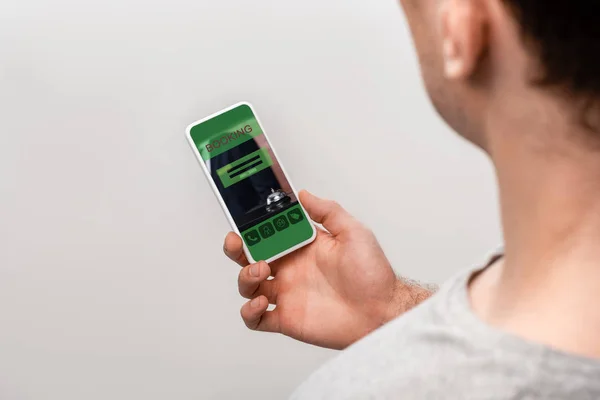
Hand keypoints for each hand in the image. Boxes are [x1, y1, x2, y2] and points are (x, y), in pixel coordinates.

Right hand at [224, 191, 430, 349]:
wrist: (382, 311)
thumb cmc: (372, 274)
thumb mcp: (353, 232)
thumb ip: (328, 211)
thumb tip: (303, 194)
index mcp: (302, 247)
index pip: (269, 233)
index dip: (253, 226)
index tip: (245, 219)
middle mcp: (290, 269)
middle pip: (250, 257)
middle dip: (236, 248)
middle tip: (237, 242)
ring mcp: (287, 294)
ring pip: (249, 285)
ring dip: (245, 277)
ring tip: (261, 271)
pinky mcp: (287, 319)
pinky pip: (256, 319)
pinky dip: (249, 312)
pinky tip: (260, 303)